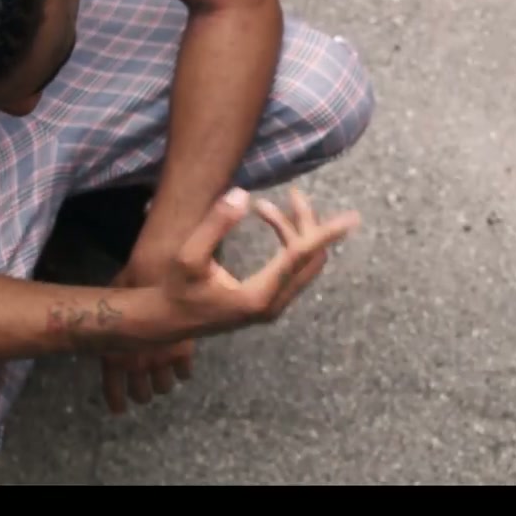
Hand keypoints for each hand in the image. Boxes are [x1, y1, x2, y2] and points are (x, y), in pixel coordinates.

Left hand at [99, 260, 195, 414]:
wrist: (161, 271)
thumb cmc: (131, 281)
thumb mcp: (109, 308)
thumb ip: (108, 325)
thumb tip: (98, 326)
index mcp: (114, 355)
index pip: (113, 390)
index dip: (117, 401)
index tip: (120, 409)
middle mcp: (137, 363)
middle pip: (141, 393)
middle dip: (142, 394)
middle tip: (143, 393)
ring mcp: (161, 360)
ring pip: (164, 387)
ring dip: (162, 385)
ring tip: (162, 382)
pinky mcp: (183, 351)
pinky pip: (184, 373)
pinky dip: (182, 373)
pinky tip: (181, 369)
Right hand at [158, 185, 359, 338]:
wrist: (163, 322)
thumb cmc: (173, 289)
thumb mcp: (188, 256)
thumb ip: (215, 224)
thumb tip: (243, 193)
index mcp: (258, 296)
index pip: (301, 256)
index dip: (326, 232)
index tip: (352, 217)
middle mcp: (271, 305)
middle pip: (308, 258)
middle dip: (305, 223)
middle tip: (293, 193)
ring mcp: (270, 306)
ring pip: (302, 263)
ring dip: (292, 231)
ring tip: (264, 206)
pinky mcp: (266, 303)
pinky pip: (292, 269)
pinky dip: (286, 242)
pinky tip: (266, 219)